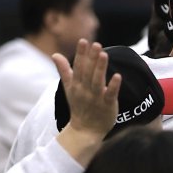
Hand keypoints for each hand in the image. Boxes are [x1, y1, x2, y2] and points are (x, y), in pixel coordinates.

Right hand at [54, 40, 120, 163]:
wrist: (85, 131)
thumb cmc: (79, 107)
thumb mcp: (69, 88)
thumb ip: (64, 70)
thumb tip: (55, 54)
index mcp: (76, 85)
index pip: (78, 67)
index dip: (81, 54)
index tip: (83, 41)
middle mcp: (85, 90)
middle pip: (88, 72)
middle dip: (91, 58)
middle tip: (96, 44)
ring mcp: (96, 98)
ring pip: (98, 81)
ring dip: (100, 68)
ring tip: (104, 54)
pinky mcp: (107, 106)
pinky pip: (110, 95)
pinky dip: (113, 86)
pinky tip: (118, 76)